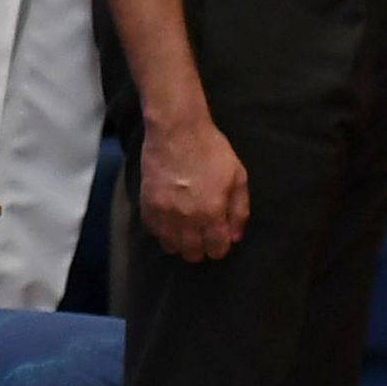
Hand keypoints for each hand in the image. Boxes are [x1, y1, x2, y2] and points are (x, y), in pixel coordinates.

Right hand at [138, 110, 249, 263]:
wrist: (177, 132)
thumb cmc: (212, 152)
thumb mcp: (238, 178)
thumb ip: (239, 210)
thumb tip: (236, 237)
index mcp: (212, 212)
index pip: (217, 249)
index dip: (220, 247)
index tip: (220, 239)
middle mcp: (187, 219)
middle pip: (192, 253)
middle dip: (201, 249)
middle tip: (203, 236)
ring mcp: (164, 213)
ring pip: (170, 246)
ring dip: (180, 243)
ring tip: (186, 232)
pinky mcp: (147, 205)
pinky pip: (153, 231)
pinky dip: (163, 231)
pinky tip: (170, 222)